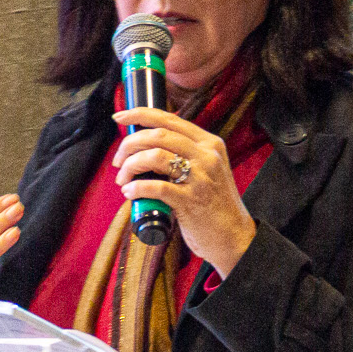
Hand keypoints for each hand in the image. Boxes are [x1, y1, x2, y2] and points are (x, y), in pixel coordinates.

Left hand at [112, 108, 255, 276]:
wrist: (235, 237)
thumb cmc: (213, 204)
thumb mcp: (207, 169)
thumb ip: (184, 154)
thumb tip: (144, 146)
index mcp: (209, 143)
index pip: (168, 119)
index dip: (139, 114)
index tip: (119, 117)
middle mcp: (207, 156)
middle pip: (157, 135)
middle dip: (129, 144)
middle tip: (118, 161)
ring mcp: (200, 178)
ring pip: (154, 156)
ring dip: (130, 166)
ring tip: (123, 180)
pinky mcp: (191, 201)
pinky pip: (156, 187)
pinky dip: (136, 188)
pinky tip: (129, 193)